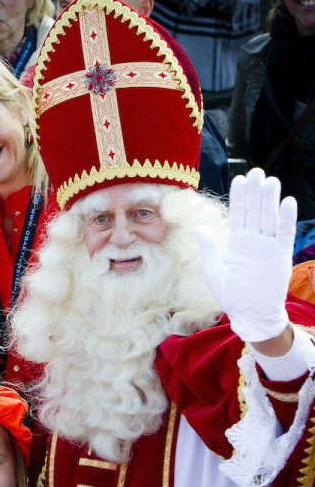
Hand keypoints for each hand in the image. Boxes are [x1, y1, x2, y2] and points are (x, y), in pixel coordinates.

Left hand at [195, 167, 296, 342]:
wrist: (250, 315)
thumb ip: (209, 248)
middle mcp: (253, 242)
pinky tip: (286, 202)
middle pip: (255, 212)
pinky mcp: (280, 256)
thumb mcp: (214, 271)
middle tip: (256, 172)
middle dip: (255, 192)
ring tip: (270, 181)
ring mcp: (267, 247)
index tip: (239, 179)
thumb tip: (199, 227)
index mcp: (237, 243)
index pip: (238, 215)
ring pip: (269, 218)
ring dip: (270, 200)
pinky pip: (284, 234)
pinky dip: (285, 219)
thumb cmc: (231, 295)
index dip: (239, 198)